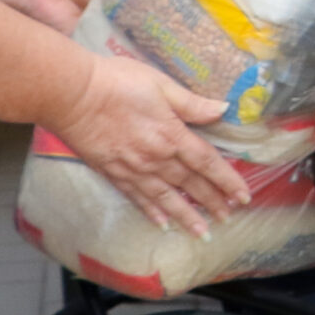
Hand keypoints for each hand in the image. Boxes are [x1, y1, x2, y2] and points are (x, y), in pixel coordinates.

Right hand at [48, 56, 242, 235]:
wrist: (71, 94)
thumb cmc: (117, 82)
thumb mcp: (161, 84)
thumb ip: (192, 103)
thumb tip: (223, 109)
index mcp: (172, 134)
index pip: (208, 162)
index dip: (227, 180)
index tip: (243, 196)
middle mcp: (156, 157)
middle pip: (190, 184)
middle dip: (212, 201)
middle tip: (228, 217)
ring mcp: (134, 168)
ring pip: (167, 198)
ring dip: (187, 216)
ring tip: (203, 233)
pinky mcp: (112, 172)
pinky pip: (137, 198)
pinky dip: (152, 212)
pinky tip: (162, 224)